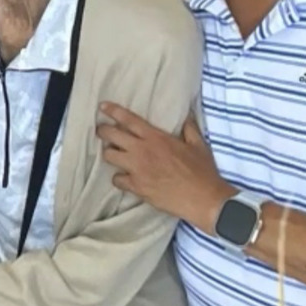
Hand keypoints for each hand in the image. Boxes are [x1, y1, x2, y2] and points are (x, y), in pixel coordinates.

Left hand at [97, 103, 234, 232]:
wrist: (203, 199)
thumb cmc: (202, 171)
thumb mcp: (198, 145)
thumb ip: (189, 129)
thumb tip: (186, 116)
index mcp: (156, 138)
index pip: (129, 120)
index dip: (113, 111)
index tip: (102, 106)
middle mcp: (142, 150)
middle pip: (111, 135)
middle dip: (103, 131)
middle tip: (102, 132)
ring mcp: (136, 169)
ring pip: (109, 156)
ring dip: (110, 154)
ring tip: (114, 155)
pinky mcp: (136, 186)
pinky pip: (116, 180)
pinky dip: (119, 179)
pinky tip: (125, 178)